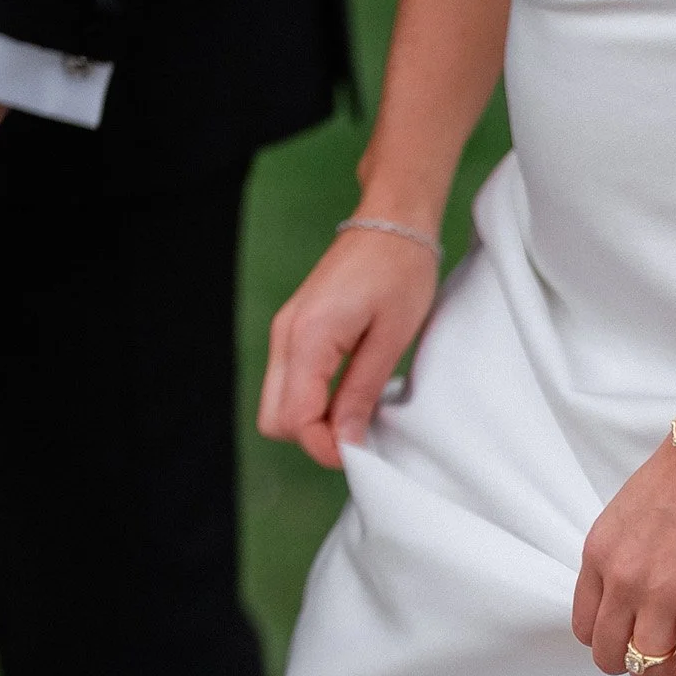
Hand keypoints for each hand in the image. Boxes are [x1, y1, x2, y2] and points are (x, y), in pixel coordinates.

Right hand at [259, 224, 439, 468]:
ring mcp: (285, 332)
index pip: (295, 419)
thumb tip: (346, 441)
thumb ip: (361, 392)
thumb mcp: (391, 338)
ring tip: (358, 414)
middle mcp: (285, 336)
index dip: (325, 447)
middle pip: (274, 419)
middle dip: (312, 438)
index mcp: (308, 337)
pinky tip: (347, 396)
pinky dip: (311, 401)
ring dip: (312, 421)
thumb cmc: (400, 270)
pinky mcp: (294, 330)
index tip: (360, 454)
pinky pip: (289, 383)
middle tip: (359, 436)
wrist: (392, 221)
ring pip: (277, 405)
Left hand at [573, 428, 675, 675]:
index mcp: (600, 554)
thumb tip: (648, 585)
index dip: (611, 641)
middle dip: (635, 663)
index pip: (585, 625)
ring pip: (649, 669)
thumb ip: (630, 552)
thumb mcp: (635, 510)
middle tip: (665, 658)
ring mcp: (661, 597)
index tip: (632, 642)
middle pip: (610, 654)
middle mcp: (622, 580)